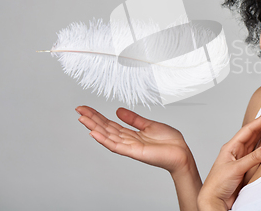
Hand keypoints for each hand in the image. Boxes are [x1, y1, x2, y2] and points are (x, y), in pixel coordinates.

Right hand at [76, 106, 193, 174]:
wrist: (181, 152)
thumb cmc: (169, 142)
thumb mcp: (149, 125)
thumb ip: (133, 119)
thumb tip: (118, 110)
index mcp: (131, 134)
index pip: (110, 124)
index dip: (97, 116)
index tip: (85, 108)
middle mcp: (127, 140)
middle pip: (105, 128)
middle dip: (92, 119)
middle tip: (79, 110)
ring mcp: (129, 147)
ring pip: (107, 136)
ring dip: (94, 127)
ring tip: (82, 119)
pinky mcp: (134, 152)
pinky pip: (116, 146)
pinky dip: (104, 140)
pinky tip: (94, 133)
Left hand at [198, 103, 260, 209]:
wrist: (214, 200)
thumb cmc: (217, 184)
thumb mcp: (235, 168)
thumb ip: (252, 158)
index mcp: (230, 147)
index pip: (248, 130)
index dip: (260, 120)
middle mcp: (236, 151)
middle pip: (252, 133)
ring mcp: (241, 159)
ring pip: (254, 142)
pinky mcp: (245, 168)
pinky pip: (256, 154)